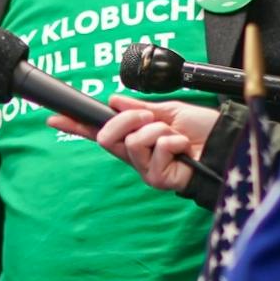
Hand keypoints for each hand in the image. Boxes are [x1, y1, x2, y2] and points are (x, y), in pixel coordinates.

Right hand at [49, 94, 218, 191]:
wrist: (225, 142)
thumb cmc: (202, 129)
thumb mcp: (167, 110)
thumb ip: (139, 108)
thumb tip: (113, 101)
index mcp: (134, 137)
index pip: (99, 131)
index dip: (76, 125)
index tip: (54, 118)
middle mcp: (135, 155)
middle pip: (107, 135)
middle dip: (128, 119)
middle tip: (151, 117)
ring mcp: (145, 168)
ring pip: (133, 141)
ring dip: (157, 130)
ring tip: (175, 135)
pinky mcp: (157, 179)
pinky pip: (154, 150)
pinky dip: (171, 141)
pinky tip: (183, 148)